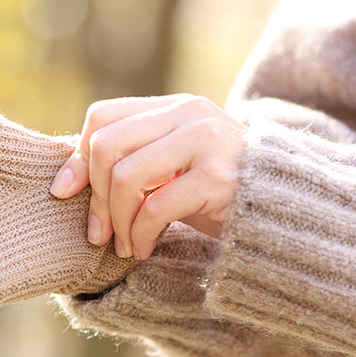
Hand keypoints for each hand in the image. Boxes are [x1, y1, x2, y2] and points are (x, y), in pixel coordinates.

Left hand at [49, 95, 246, 259]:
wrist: (292, 212)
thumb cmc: (220, 194)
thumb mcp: (171, 168)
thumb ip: (131, 160)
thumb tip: (64, 181)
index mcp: (174, 106)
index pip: (102, 116)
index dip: (77, 157)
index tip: (65, 194)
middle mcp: (190, 114)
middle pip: (106, 145)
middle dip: (94, 197)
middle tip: (97, 234)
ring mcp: (208, 142)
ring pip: (125, 176)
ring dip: (116, 221)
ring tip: (122, 245)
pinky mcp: (220, 178)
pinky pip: (155, 206)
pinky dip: (139, 234)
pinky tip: (143, 250)